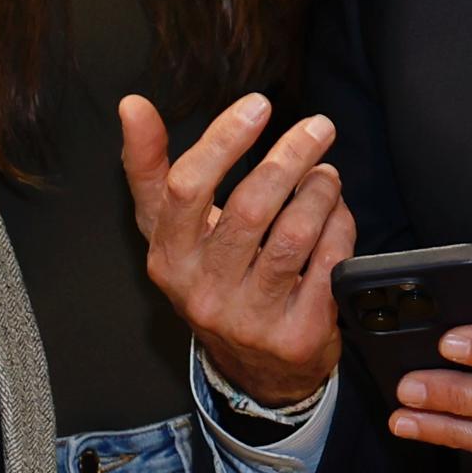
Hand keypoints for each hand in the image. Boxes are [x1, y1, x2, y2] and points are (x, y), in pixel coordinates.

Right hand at [122, 93, 351, 408]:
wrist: (253, 367)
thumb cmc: (210, 277)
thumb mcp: (171, 231)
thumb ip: (150, 167)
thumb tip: (132, 105)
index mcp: (168, 257)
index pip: (186, 188)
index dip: (223, 141)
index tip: (258, 106)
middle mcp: (202, 292)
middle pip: (248, 209)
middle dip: (289, 157)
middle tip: (317, 128)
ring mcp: (250, 319)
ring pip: (293, 236)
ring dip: (319, 192)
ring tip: (326, 174)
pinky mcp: (295, 335)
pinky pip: (328, 265)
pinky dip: (339, 228)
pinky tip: (337, 212)